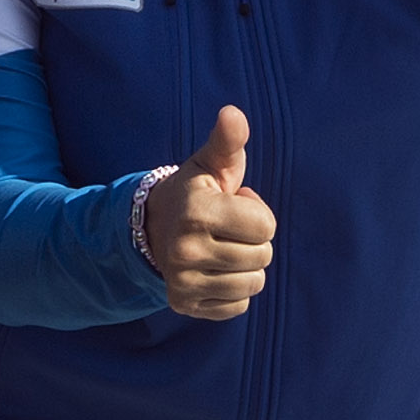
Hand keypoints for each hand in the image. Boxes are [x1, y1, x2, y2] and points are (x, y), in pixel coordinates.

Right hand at [139, 107, 274, 320]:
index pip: (266, 226)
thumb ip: (228, 140)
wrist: (153, 227)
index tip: (234, 207)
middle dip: (253, 241)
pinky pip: (238, 306)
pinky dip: (234, 291)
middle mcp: (185, 249)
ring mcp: (183, 280)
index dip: (257, 214)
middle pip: (262, 256)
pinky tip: (215, 271)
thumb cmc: (195, 192)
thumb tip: (233, 114)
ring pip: (253, 283)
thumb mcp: (210, 164)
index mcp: (197, 211)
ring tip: (222, 249)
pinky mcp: (183, 304)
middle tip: (227, 230)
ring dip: (246, 267)